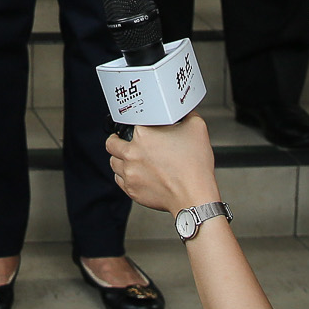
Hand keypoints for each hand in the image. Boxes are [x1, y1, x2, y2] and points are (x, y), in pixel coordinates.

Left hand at [105, 114, 222, 212]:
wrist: (195, 197)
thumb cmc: (194, 167)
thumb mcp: (197, 128)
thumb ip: (187, 114)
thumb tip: (184, 111)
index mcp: (143, 134)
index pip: (126, 122)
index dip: (132, 124)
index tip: (137, 127)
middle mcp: (131, 154)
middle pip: (111, 143)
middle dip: (116, 141)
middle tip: (122, 141)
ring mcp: (130, 173)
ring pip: (113, 163)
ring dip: (119, 159)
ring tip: (130, 158)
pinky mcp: (132, 190)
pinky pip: (119, 180)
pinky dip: (124, 176)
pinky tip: (135, 174)